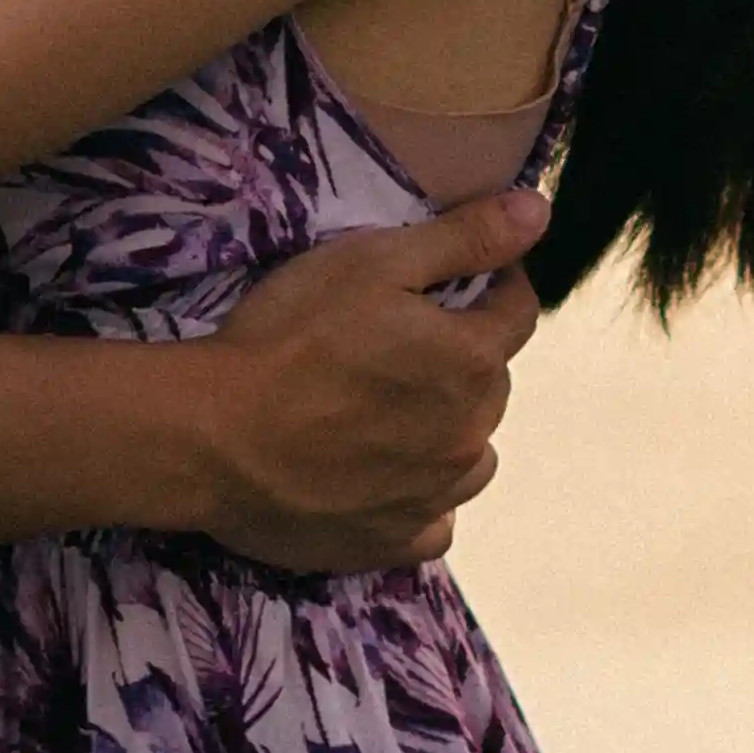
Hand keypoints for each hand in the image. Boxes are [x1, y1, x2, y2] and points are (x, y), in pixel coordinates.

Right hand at [173, 191, 546, 579]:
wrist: (213, 436)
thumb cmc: (291, 335)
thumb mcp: (374, 262)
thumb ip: (464, 238)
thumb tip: (540, 210)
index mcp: (472, 361)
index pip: (516, 311)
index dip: (494, 284)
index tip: (459, 276)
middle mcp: (471, 435)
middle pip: (491, 384)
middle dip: (463, 357)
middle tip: (400, 340)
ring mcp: (433, 496)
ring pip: (471, 456)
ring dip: (450, 430)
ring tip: (395, 412)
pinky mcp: (391, 542)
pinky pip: (434, 521)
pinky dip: (421, 498)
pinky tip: (384, 479)